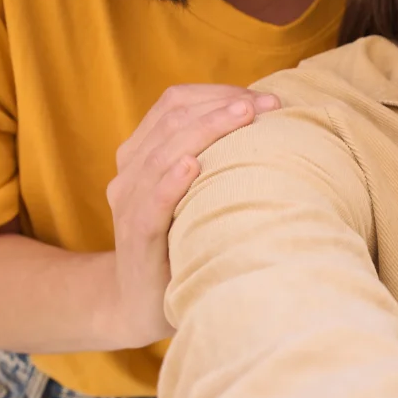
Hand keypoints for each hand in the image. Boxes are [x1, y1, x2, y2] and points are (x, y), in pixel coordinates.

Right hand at [104, 84, 279, 346]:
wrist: (138, 303)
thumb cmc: (179, 240)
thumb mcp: (192, 194)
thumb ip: (211, 159)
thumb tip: (267, 122)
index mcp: (141, 154)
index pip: (174, 104)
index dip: (218, 94)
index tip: (265, 98)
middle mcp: (129, 173)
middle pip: (171, 120)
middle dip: (222, 106)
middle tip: (268, 103)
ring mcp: (129, 205)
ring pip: (163, 153)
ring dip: (206, 130)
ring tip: (243, 115)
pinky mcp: (136, 237)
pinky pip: (151, 203)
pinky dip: (171, 181)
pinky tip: (193, 165)